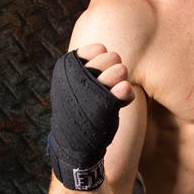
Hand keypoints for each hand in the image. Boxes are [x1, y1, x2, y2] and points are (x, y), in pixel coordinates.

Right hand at [48, 45, 133, 190]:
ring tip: (119, 82)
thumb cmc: (78, 109)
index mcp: (67, 71)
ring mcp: (91, 95)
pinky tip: (125, 91)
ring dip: (122, 75)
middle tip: (114, 74)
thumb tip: (104, 49)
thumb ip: (89, 66)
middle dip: (113, 63)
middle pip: (108, 58)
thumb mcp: (74, 85)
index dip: (99, 53)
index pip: (91, 50)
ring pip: (117, 72)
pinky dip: (126, 92)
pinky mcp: (104, 110)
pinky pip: (122, 93)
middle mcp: (76, 81)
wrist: (74, 144)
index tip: (98, 62)